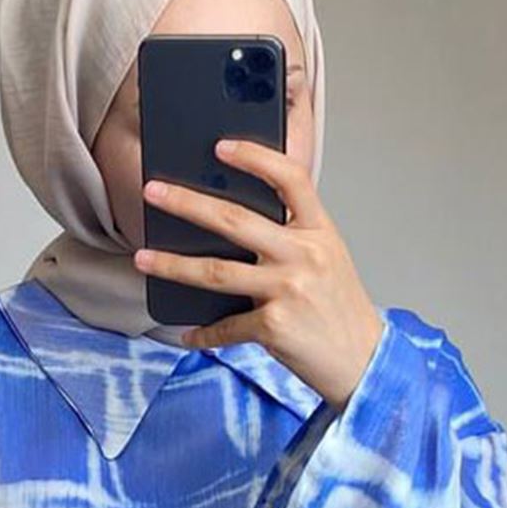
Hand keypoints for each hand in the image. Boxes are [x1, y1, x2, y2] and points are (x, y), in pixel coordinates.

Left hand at [134, 137, 386, 409]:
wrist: (364, 361)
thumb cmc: (339, 309)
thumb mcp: (328, 259)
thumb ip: (292, 238)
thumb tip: (232, 226)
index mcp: (319, 231)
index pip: (291, 179)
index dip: (255, 157)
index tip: (221, 146)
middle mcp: (305, 255)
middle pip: (235, 221)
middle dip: (187, 203)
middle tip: (153, 191)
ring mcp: (288, 290)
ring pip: (216, 272)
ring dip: (172, 265)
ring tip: (141, 258)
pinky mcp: (275, 327)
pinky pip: (226, 327)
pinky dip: (204, 334)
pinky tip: (188, 335)